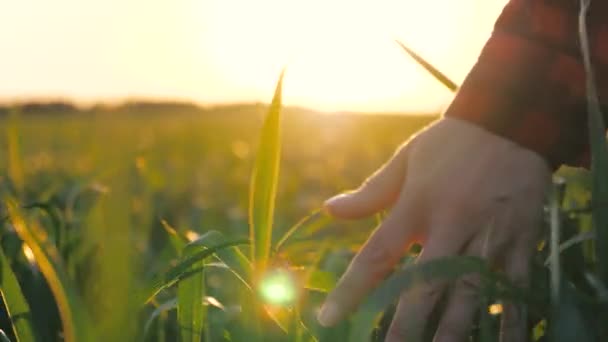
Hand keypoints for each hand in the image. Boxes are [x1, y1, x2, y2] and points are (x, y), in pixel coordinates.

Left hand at [317, 117, 550, 340]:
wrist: (511, 119)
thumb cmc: (450, 143)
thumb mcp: (406, 160)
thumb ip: (369, 193)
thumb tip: (328, 211)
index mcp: (416, 205)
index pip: (377, 256)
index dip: (351, 290)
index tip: (329, 319)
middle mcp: (450, 224)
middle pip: (423, 285)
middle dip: (405, 326)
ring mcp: (488, 235)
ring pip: (470, 294)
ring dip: (453, 331)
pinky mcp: (521, 240)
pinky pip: (515, 287)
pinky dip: (510, 320)